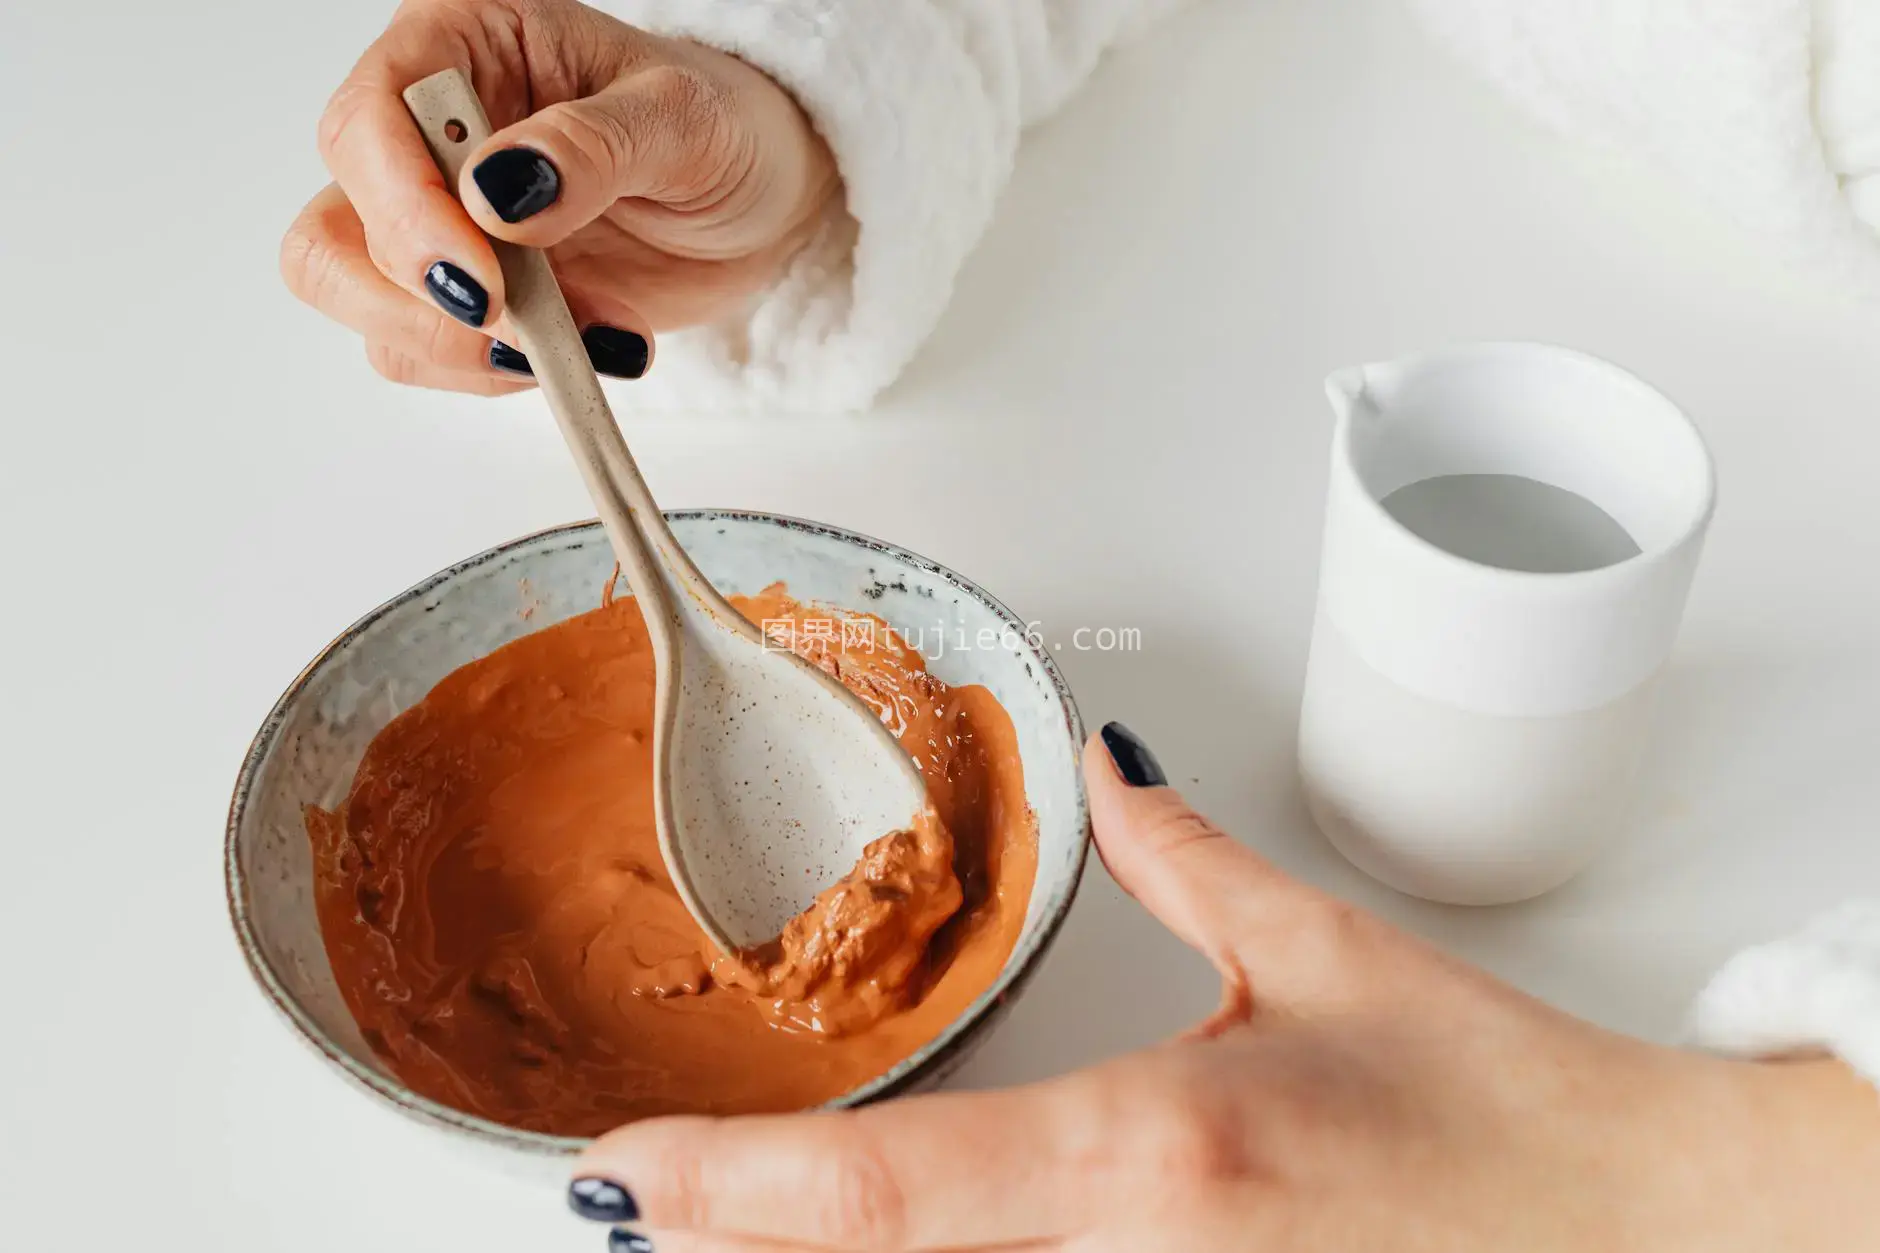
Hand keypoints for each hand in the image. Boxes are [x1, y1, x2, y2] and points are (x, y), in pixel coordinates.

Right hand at [281, 0, 838, 393]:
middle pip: (331, 235)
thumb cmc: (726, 130)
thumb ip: (591, 146)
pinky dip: (506, 373)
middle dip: (410, 301)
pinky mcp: (476, 300)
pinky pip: (436, 357)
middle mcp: (428, 138)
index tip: (484, 276)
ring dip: (463, 349)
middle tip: (515, 327)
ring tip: (586, 338)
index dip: (402, 211)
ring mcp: (442, 227)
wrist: (768, 203)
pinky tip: (599, 346)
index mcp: (460, 48)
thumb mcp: (684, 118)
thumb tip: (498, 192)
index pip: (365, 125)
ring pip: (366, 310)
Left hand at [568, 724, 1879, 1250]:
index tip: (613, 1180)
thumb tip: (1120, 764)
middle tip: (641, 1202)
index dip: (727, 1193)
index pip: (884, 1190)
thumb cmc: (1498, 1111)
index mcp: (1147, 1155)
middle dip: (741, 1244)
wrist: (1634, 1230)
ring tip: (718, 1218)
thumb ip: (1189, 855)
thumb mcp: (1325, 956)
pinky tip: (871, 1243)